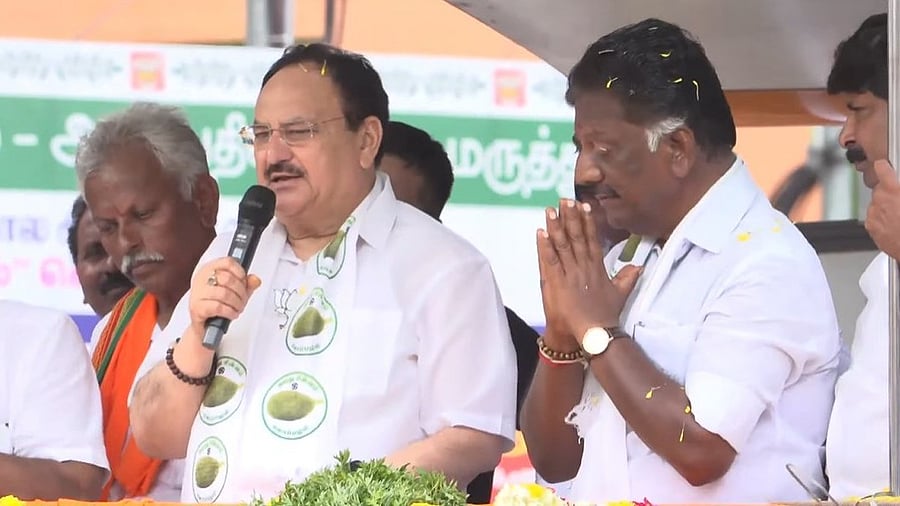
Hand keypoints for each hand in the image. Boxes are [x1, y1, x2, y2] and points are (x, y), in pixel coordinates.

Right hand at [187, 257, 261, 338]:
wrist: (205, 325)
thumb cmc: (218, 304)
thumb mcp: (235, 292)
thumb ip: (247, 284)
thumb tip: (255, 280)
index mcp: (209, 270)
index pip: (227, 262)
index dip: (240, 271)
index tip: (244, 280)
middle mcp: (201, 279)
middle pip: (227, 278)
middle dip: (241, 292)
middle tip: (243, 300)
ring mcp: (197, 293)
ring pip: (224, 293)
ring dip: (237, 303)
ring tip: (238, 308)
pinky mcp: (196, 307)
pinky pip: (218, 307)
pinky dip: (230, 311)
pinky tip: (232, 314)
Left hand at [537, 199, 640, 344]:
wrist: (596, 334)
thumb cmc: (606, 316)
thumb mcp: (620, 294)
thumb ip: (627, 278)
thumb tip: (639, 266)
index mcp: (597, 268)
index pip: (592, 239)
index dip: (587, 222)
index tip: (583, 205)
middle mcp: (584, 267)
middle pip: (577, 237)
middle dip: (571, 217)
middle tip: (565, 199)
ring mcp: (571, 273)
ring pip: (562, 245)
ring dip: (556, 226)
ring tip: (551, 209)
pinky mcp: (558, 283)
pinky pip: (550, 260)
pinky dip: (545, 246)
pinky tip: (541, 232)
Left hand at [866, 160, 899, 259]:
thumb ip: (899, 189)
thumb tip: (897, 186)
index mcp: (893, 189)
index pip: (882, 168)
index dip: (883, 166)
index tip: (883, 165)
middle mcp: (879, 199)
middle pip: (880, 189)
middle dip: (888, 193)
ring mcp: (873, 213)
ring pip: (876, 204)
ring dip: (885, 207)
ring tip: (899, 216)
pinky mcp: (870, 226)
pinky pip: (874, 217)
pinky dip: (881, 219)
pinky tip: (893, 225)